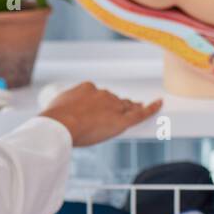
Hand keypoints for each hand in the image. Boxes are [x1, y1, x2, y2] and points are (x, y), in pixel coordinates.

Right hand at [38, 82, 161, 146]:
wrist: (59, 124)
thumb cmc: (53, 120)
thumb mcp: (55, 108)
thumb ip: (63, 109)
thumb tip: (57, 117)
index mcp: (87, 88)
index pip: (99, 95)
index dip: (102, 103)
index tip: (101, 108)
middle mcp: (102, 94)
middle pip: (115, 100)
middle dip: (118, 105)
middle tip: (120, 112)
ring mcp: (113, 106)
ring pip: (127, 106)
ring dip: (132, 107)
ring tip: (141, 108)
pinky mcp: (121, 120)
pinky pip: (141, 113)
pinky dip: (152, 108)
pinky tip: (159, 104)